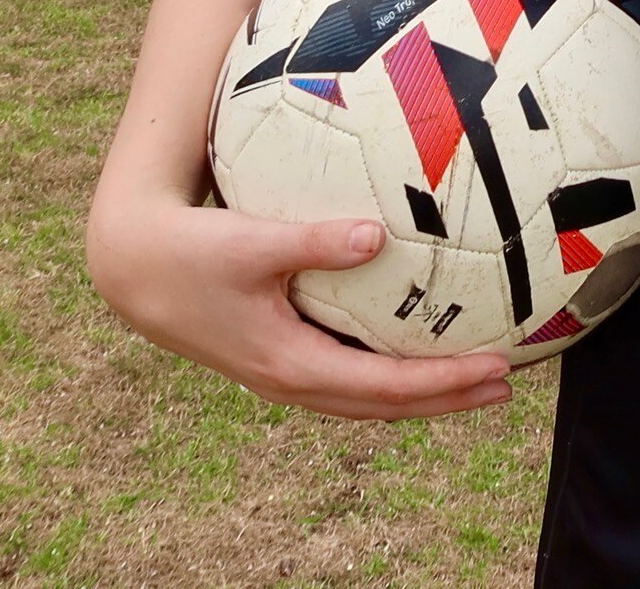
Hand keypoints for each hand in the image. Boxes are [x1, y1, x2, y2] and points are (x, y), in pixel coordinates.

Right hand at [88, 198, 510, 420]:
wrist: (134, 269)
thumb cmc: (191, 250)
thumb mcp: (251, 240)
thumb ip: (314, 240)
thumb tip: (376, 235)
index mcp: (291, 363)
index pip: (386, 385)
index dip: (443, 381)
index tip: (495, 369)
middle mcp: (291, 381)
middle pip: (385, 405)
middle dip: (446, 398)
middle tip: (505, 384)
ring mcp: (282, 376)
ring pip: (365, 399)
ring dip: (420, 393)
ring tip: (473, 380)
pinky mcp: (277, 358)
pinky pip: (346, 379)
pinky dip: (387, 376)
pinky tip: (411, 352)